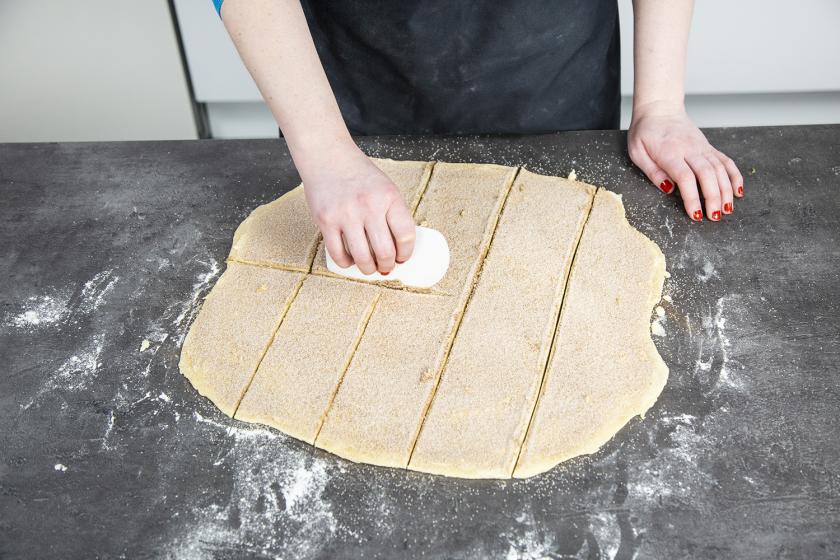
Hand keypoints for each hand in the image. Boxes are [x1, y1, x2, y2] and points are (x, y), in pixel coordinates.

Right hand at [299, 143, 414, 274]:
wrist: (328, 156)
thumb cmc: (359, 175)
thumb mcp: (385, 188)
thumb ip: (393, 214)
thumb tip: (398, 249)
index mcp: (389, 197)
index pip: (406, 234)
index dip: (406, 253)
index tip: (402, 258)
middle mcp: (369, 205)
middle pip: (385, 251)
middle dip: (387, 266)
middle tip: (385, 267)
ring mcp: (346, 213)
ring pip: (362, 258)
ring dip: (368, 269)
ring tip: (368, 268)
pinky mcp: (325, 220)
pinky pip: (338, 254)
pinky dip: (346, 263)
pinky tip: (349, 260)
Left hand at [627, 101, 743, 220]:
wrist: (659, 109)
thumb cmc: (645, 131)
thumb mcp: (637, 152)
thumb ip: (652, 171)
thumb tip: (668, 189)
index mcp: (670, 152)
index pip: (686, 178)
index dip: (692, 198)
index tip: (695, 214)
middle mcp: (690, 149)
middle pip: (707, 175)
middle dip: (714, 198)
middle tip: (715, 216)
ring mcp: (702, 146)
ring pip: (720, 169)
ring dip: (726, 190)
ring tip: (727, 209)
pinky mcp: (708, 146)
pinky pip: (725, 160)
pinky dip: (734, 176)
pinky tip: (738, 191)